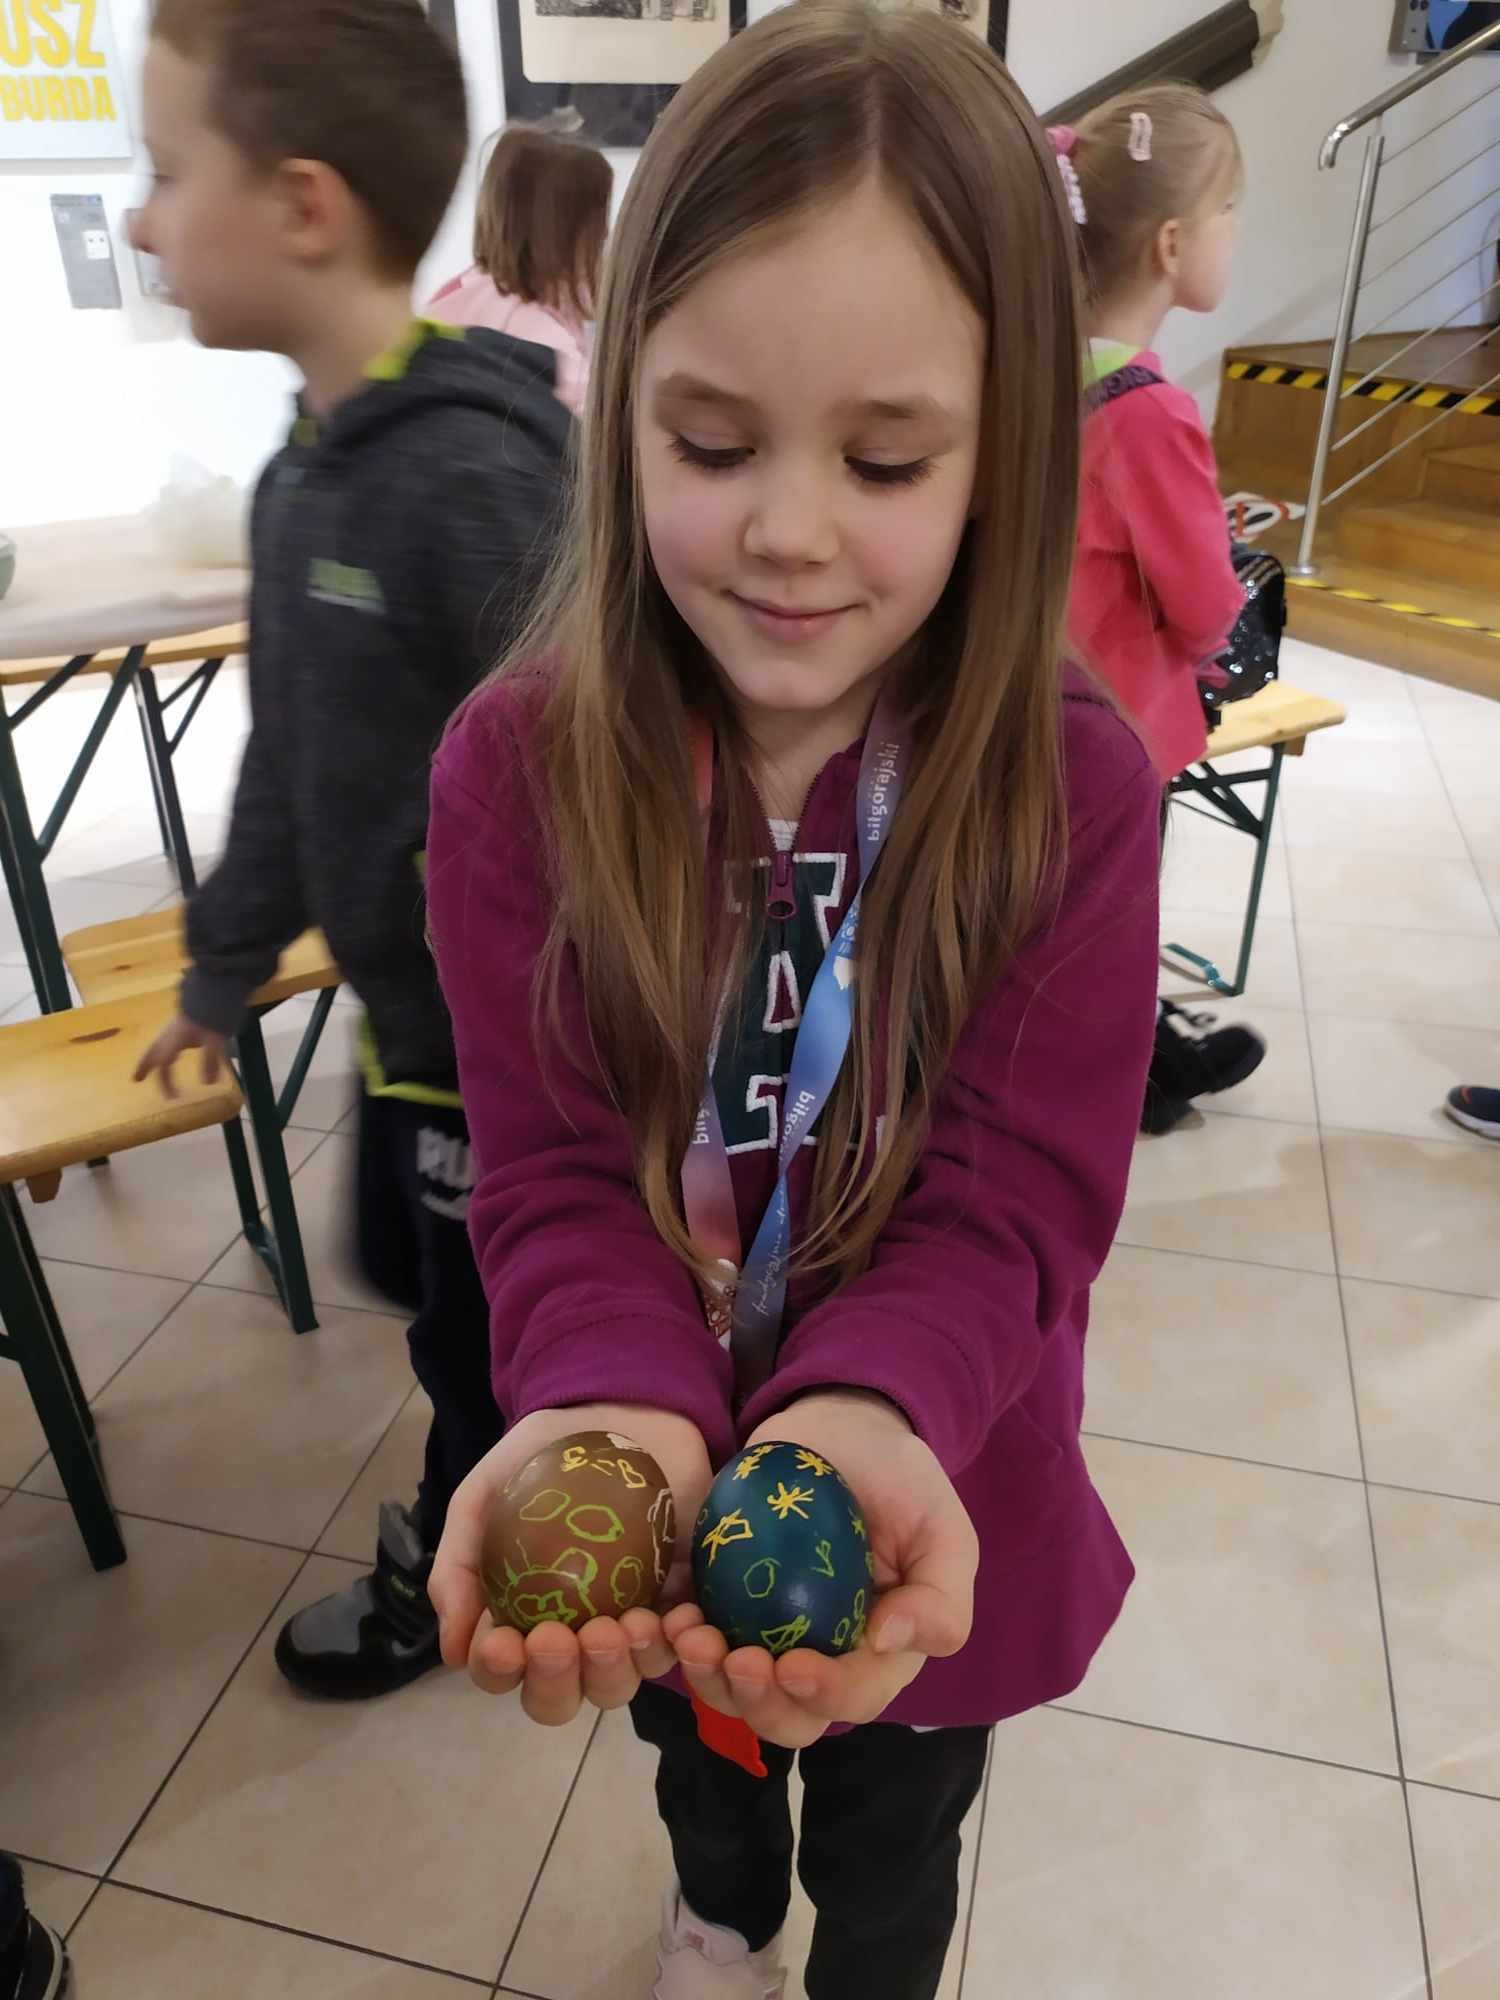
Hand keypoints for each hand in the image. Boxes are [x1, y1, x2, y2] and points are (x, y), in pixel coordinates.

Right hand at [133, 1011, 229, 1098]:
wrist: (212, 989)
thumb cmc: (212, 1015)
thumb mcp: (215, 1040)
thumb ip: (211, 1061)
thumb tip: (208, 1084)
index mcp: (174, 1040)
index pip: (164, 1065)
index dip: (167, 1082)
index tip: (172, 1097)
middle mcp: (168, 1034)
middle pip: (152, 1052)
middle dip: (144, 1066)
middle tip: (135, 1079)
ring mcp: (172, 1027)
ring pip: (156, 1044)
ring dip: (149, 1057)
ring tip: (145, 1068)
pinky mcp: (179, 1022)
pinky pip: (163, 1039)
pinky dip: (160, 1049)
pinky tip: (167, 1051)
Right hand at [428, 1404, 713, 1726]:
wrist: (620, 1407)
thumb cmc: (545, 1457)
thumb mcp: (483, 1496)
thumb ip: (457, 1565)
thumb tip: (452, 1653)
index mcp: (520, 1618)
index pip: (503, 1672)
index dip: (499, 1671)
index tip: (504, 1639)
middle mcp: (572, 1636)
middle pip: (559, 1698)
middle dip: (555, 1682)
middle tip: (558, 1636)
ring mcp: (627, 1624)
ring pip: (619, 1684)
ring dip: (614, 1668)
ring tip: (618, 1623)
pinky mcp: (679, 1602)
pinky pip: (681, 1645)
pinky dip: (675, 1643)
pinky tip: (669, 1617)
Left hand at [671, 1390, 978, 1748]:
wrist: (842, 1427)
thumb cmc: (901, 1481)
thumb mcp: (942, 1529)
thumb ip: (941, 1596)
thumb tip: (889, 1641)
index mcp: (877, 1655)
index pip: (853, 1696)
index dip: (823, 1695)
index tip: (792, 1666)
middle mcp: (820, 1658)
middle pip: (788, 1716)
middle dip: (757, 1703)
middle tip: (734, 1659)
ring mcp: (767, 1635)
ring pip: (733, 1692)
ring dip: (707, 1679)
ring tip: (690, 1635)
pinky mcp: (725, 1604)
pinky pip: (695, 1643)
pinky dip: (678, 1642)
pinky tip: (672, 1616)